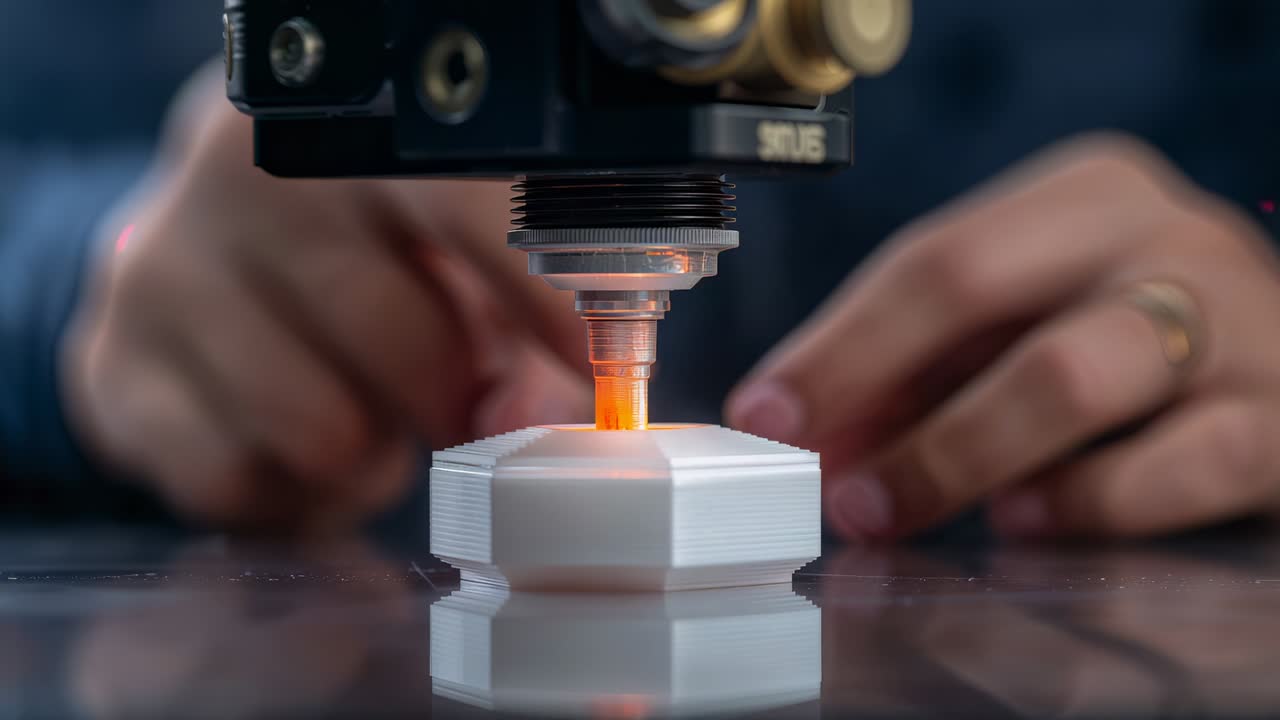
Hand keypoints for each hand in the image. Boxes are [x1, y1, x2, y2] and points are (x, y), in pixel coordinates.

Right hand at [62, 67, 587, 530]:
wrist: (200, 257)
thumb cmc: (360, 257)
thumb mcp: (453, 264)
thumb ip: (520, 329)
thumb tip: (549, 417)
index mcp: (359, 131)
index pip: (467, 205)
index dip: (545, 305)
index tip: (598, 379)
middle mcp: (245, 176)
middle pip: (404, 346)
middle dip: (454, 403)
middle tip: (457, 402)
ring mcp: (165, 267)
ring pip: (323, 432)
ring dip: (368, 452)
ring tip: (361, 408)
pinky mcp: (114, 360)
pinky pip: (236, 482)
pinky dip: (286, 491)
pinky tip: (283, 433)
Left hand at [727, 133, 1279, 539]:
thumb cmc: (1133, 341)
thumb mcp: (1027, 328)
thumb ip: (919, 372)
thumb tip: (807, 437)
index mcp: (1084, 197)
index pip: (931, 258)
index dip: (836, 345)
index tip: (766, 415)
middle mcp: (1159, 237)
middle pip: (981, 289)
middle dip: (877, 392)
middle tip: (824, 480)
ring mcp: (1233, 324)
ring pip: (1070, 375)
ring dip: (956, 454)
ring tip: (893, 507)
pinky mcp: (1279, 424)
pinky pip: (1172, 466)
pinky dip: (1083, 503)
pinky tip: (1030, 522)